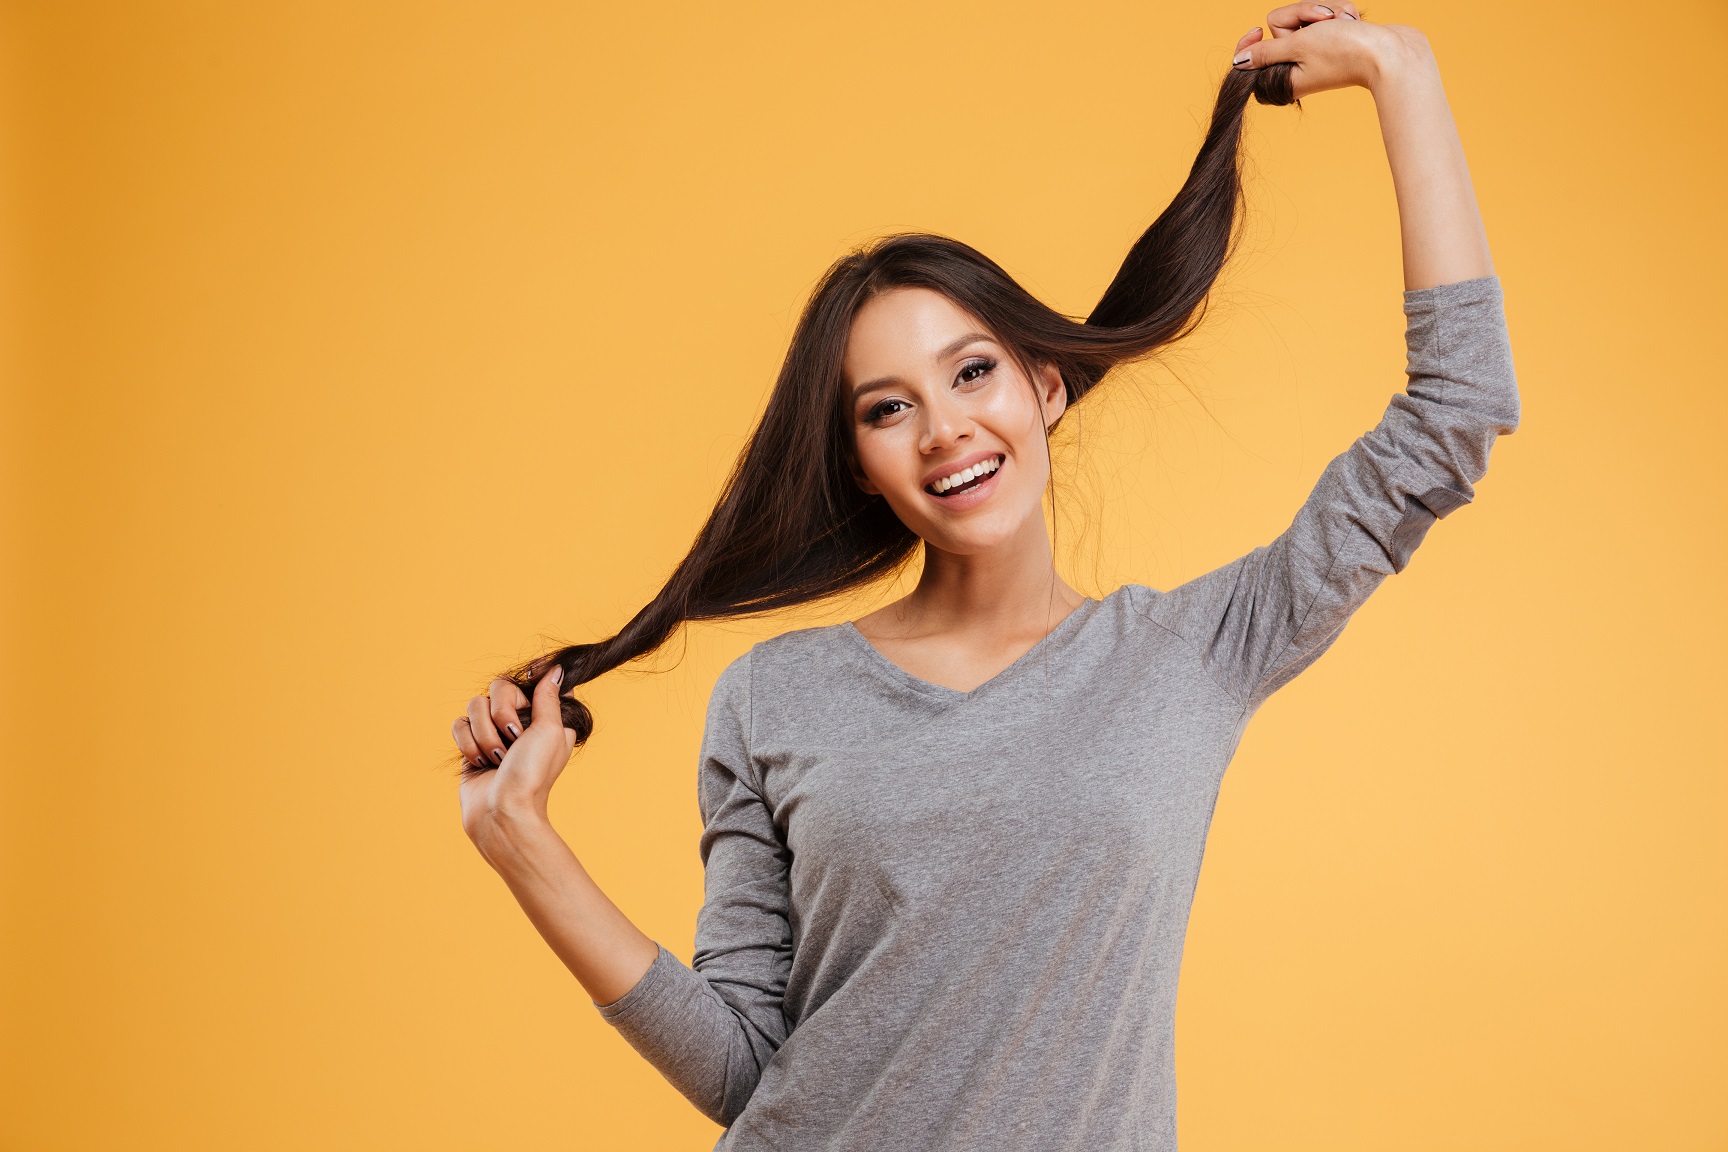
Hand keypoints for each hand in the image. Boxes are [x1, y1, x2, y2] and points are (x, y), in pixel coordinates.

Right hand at [454, 666, 577, 843]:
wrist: (501, 812)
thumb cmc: (532, 775)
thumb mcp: (551, 731)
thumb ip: (550, 697)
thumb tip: (557, 670)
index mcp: (545, 716)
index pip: (534, 679)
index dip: (531, 676)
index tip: (529, 676)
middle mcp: (518, 720)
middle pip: (499, 686)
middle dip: (501, 712)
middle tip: (513, 737)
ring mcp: (493, 731)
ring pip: (475, 705)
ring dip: (485, 734)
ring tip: (496, 758)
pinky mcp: (471, 744)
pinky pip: (459, 724)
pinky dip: (468, 744)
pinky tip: (480, 762)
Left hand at [1231, 4, 1423, 99]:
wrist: (1389, 51)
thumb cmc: (1345, 51)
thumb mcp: (1298, 46)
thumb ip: (1267, 52)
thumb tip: (1239, 61)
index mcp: (1284, 76)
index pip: (1255, 54)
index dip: (1252, 41)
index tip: (1256, 31)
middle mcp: (1299, 65)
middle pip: (1282, 24)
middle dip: (1303, 14)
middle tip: (1323, 22)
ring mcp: (1318, 50)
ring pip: (1306, 15)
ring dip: (1326, 11)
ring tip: (1342, 23)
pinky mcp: (1335, 38)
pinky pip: (1327, 15)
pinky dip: (1339, 13)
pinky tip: (1351, 22)